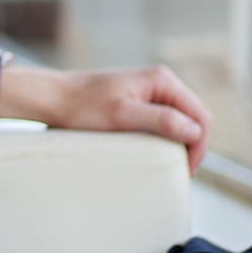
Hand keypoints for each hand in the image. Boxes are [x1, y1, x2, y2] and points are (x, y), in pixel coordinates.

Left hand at [24, 64, 210, 173]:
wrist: (51, 98)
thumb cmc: (82, 106)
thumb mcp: (121, 115)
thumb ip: (160, 120)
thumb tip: (195, 131)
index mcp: (162, 80)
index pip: (200, 116)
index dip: (199, 145)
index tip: (186, 169)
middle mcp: (159, 82)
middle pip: (192, 119)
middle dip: (190, 145)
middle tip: (179, 172)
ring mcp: (148, 92)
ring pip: (178, 122)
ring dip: (177, 142)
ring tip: (168, 165)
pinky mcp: (136, 102)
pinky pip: (160, 122)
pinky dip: (162, 138)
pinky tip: (154, 152)